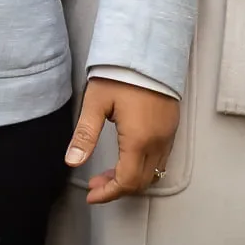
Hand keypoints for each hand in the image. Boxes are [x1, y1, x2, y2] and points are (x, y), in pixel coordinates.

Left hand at [66, 76, 179, 204]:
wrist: (150, 49)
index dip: (108, 193)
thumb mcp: (96, 102)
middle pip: (141, 182)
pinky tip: (127, 158)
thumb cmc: (121, 74)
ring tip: (109, 173)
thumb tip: (72, 162)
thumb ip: (85, 135)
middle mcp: (157, 142)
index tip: (91, 195)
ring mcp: (168, 135)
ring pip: (153, 172)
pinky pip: (161, 159)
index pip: (126, 181)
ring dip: (131, 179)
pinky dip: (143, 167)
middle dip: (117, 188)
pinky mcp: (172, 127)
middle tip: (96, 183)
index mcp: (138, 140)